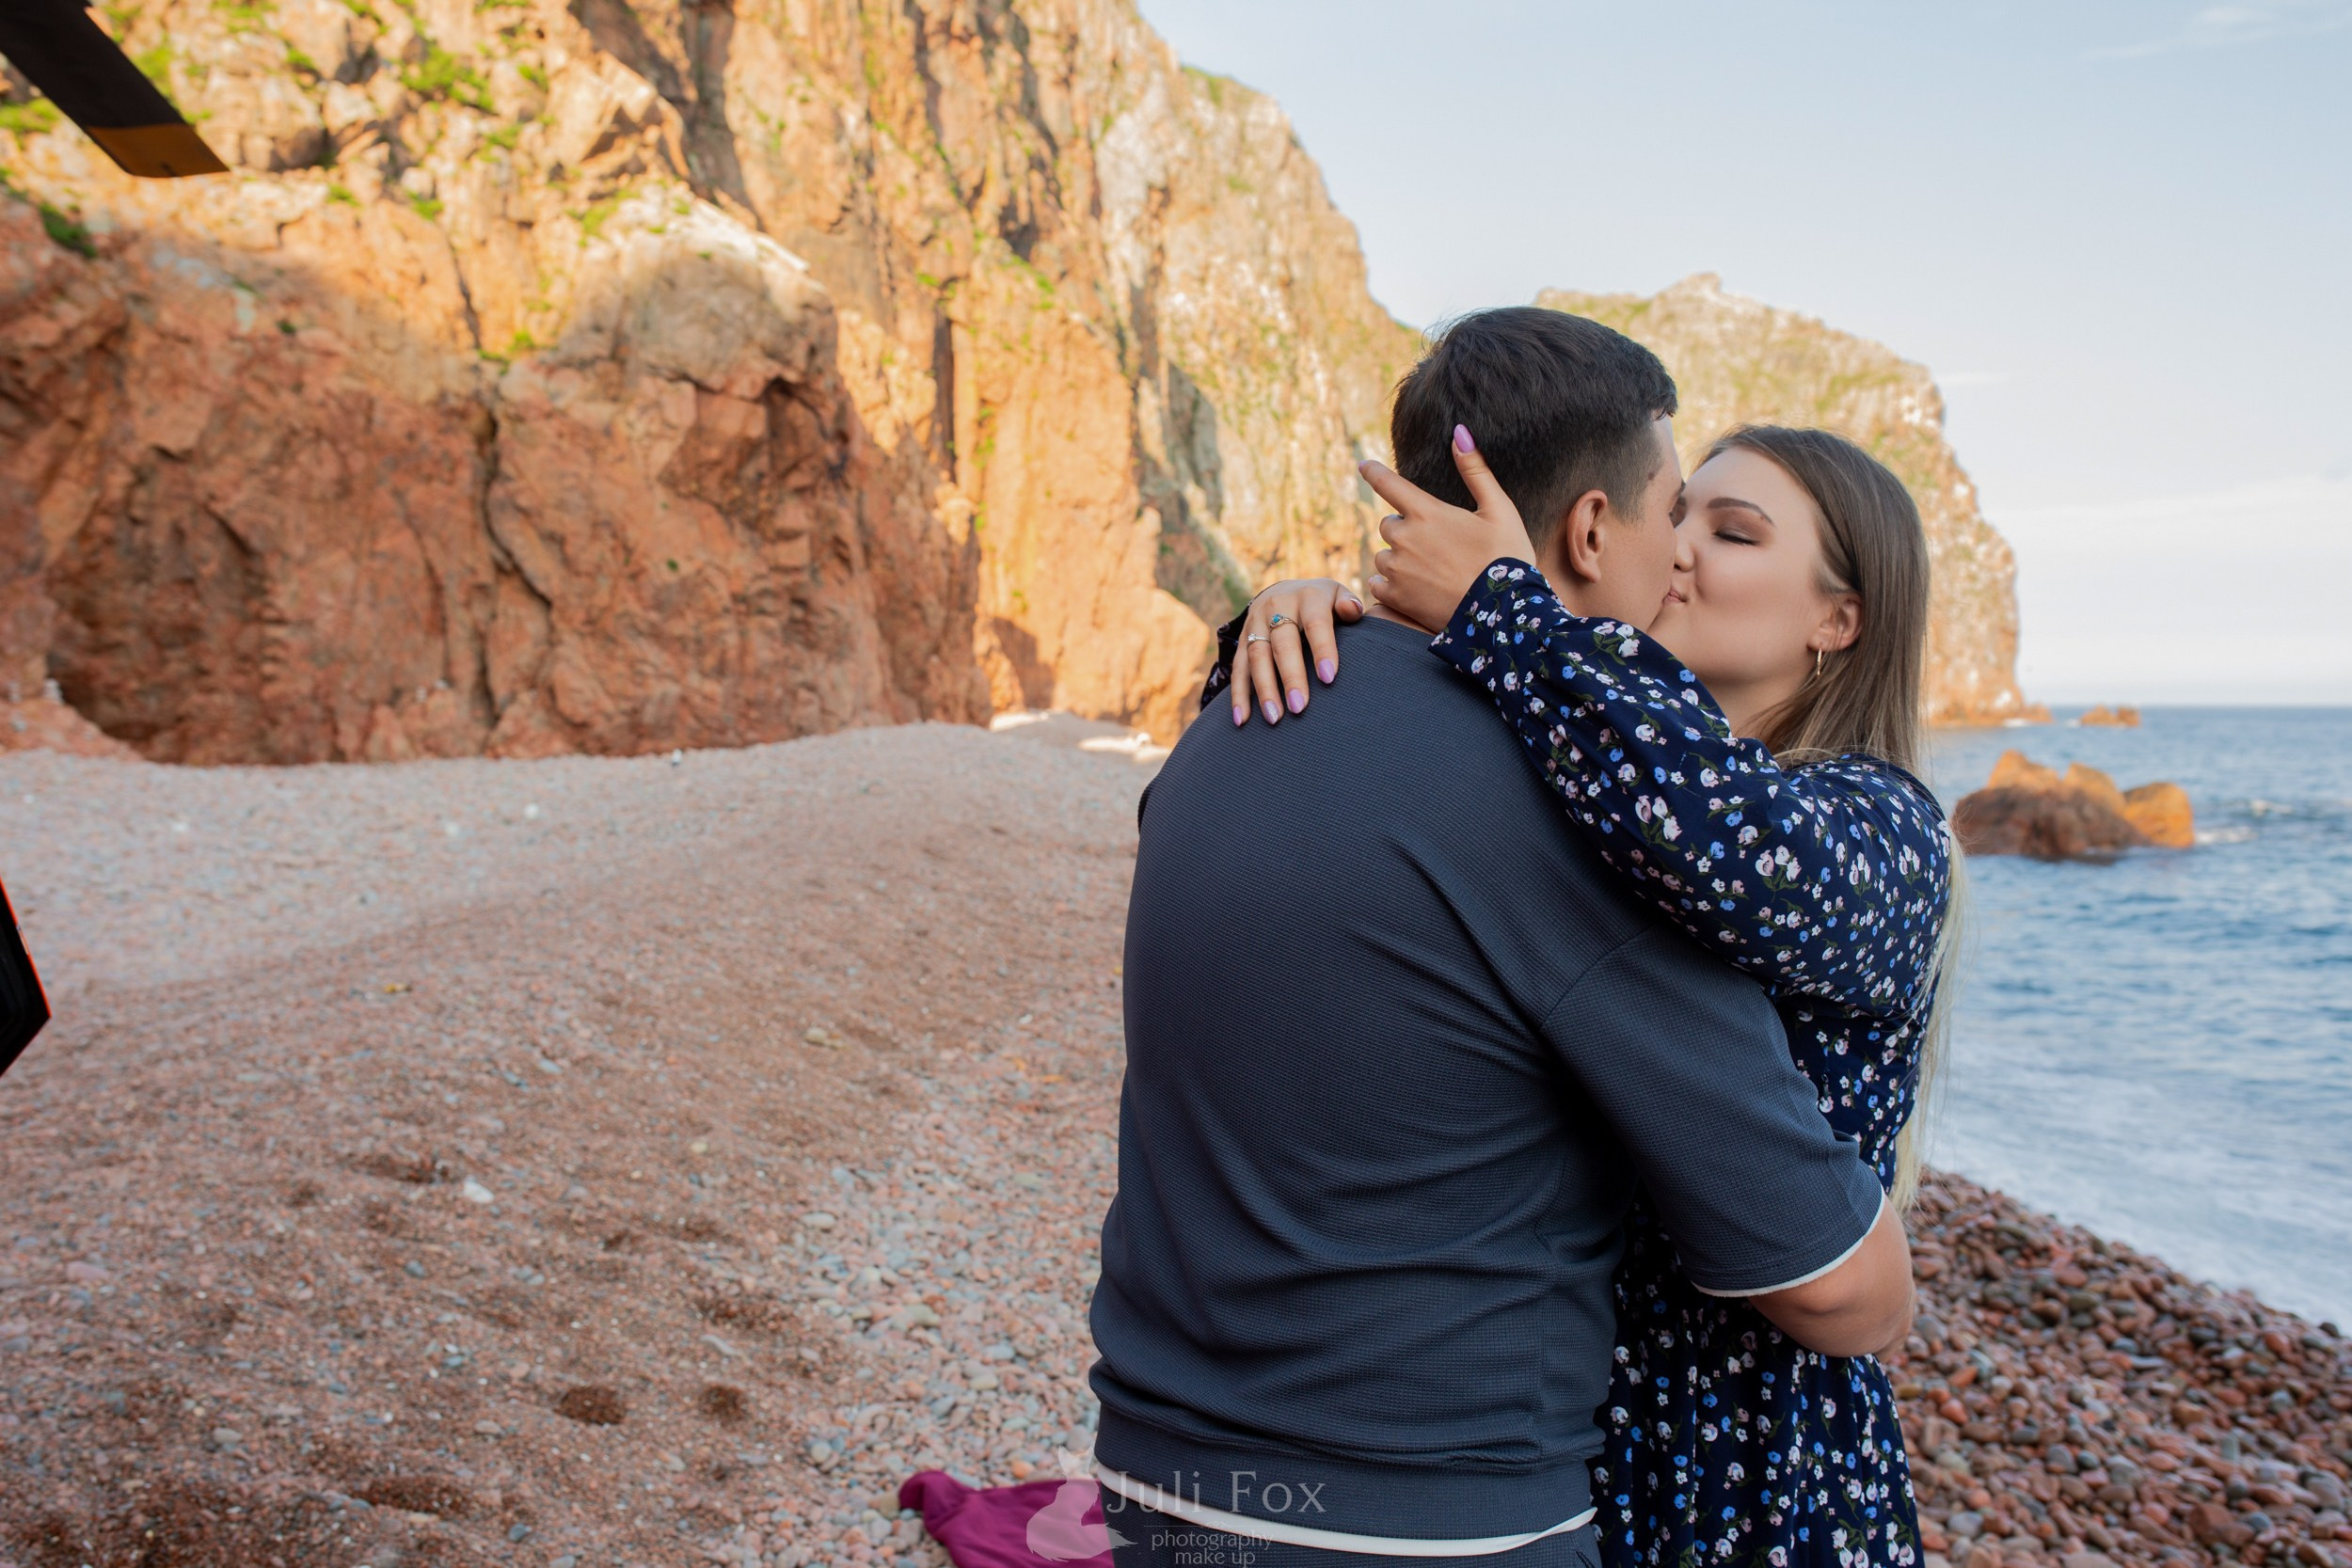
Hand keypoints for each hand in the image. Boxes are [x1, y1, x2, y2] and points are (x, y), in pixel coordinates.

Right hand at [1230, 579, 1363, 725]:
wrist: (1284, 592)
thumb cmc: (1322, 604)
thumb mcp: (1337, 596)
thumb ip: (1348, 605)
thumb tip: (1353, 610)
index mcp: (1307, 597)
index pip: (1316, 625)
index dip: (1322, 650)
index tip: (1328, 678)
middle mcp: (1277, 607)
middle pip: (1282, 644)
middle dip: (1291, 676)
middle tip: (1299, 708)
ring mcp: (1255, 623)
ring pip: (1257, 657)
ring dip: (1264, 689)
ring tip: (1274, 718)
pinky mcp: (1241, 639)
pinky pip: (1238, 668)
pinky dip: (1238, 695)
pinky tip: (1242, 719)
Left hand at [1359, 426, 1538, 632]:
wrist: (1505, 615)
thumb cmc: (1507, 558)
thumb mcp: (1499, 509)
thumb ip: (1475, 470)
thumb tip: (1459, 432)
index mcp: (1427, 512)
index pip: (1389, 484)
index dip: (1374, 473)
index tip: (1363, 466)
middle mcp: (1405, 538)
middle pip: (1388, 524)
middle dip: (1406, 530)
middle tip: (1437, 545)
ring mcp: (1397, 569)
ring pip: (1384, 555)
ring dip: (1399, 559)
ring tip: (1432, 572)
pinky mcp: (1395, 598)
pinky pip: (1377, 583)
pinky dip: (1391, 585)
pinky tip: (1416, 589)